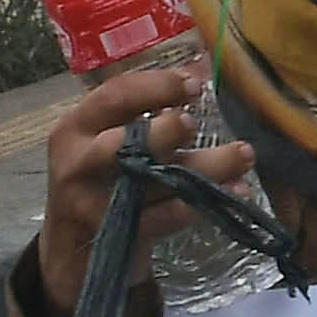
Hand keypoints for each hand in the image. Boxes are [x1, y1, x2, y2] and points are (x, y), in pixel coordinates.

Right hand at [37, 60, 251, 313]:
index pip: (114, 97)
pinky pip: (165, 217)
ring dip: (205, 168)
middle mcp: (79, 164)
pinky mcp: (117, 235)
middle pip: (123, 143)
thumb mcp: (104, 139)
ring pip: (153, 182)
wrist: (73, 248)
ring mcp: (95, 203)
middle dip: (164, 132)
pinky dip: (203, 204)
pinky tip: (235, 193)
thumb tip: (201, 67)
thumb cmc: (100, 179)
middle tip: (195, 123)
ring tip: (243, 155)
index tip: (196, 83)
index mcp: (76, 128)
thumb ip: (143, 110)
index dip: (157, 86)